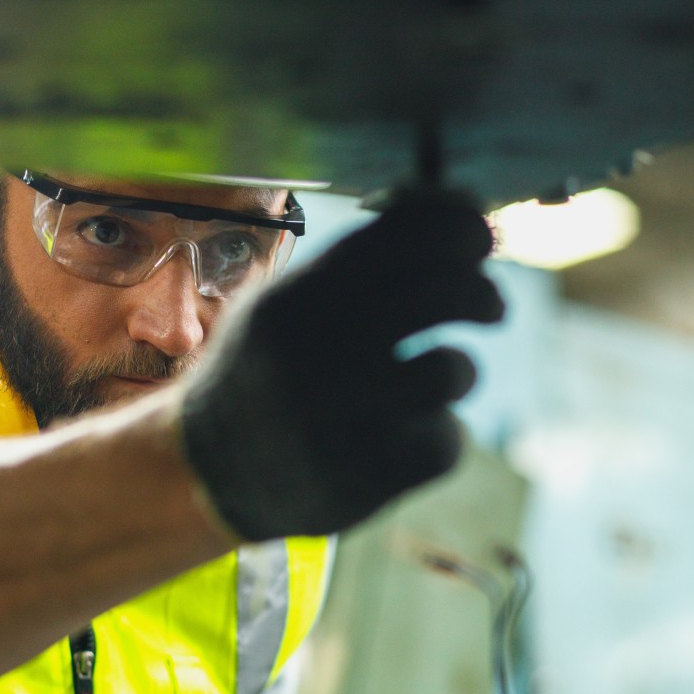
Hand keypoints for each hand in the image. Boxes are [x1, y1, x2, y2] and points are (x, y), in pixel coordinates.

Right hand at [181, 188, 504, 539]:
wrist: (205, 471)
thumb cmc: (260, 372)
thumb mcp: (277, 303)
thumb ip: (349, 265)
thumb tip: (453, 217)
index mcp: (298, 298)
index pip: (406, 238)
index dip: (460, 231)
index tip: (477, 241)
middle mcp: (318, 351)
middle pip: (444, 294)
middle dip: (482, 294)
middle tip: (489, 306)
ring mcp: (343, 417)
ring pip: (451, 372)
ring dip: (459, 371)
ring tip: (443, 375)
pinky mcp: (368, 477)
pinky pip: (445, 442)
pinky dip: (438, 436)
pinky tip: (411, 434)